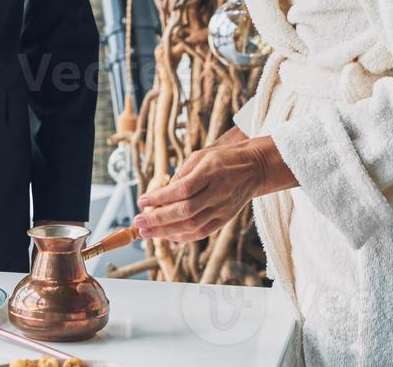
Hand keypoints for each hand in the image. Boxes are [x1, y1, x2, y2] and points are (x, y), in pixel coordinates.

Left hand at [132, 135, 295, 242]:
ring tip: (146, 232)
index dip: (160, 197)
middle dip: (158, 219)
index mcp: (210, 172)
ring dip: (166, 231)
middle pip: (185, 211)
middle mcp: (218, 192)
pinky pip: (202, 232)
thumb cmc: (223, 159)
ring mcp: (223, 208)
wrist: (254, 168)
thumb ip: (181, 175)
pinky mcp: (225, 219)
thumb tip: (160, 195)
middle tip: (138, 223)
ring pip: (192, 225)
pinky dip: (182, 236)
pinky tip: (167, 235)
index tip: (142, 200)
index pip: (182, 189)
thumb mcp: (200, 156)